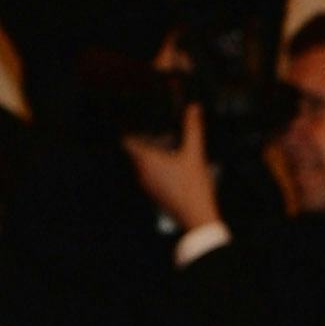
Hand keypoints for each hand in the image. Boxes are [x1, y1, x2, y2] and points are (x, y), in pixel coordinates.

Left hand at [126, 95, 218, 233]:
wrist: (197, 217)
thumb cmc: (193, 188)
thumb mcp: (195, 154)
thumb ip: (193, 129)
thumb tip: (193, 108)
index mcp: (147, 161)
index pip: (127, 142)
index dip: (129, 131)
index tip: (132, 122)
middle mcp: (142, 174)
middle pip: (136, 152)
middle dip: (145, 141)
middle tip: (158, 131)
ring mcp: (147, 186)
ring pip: (143, 165)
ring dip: (153, 156)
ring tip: (168, 147)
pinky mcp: (155, 195)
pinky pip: (151, 176)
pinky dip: (158, 169)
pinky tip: (174, 166)